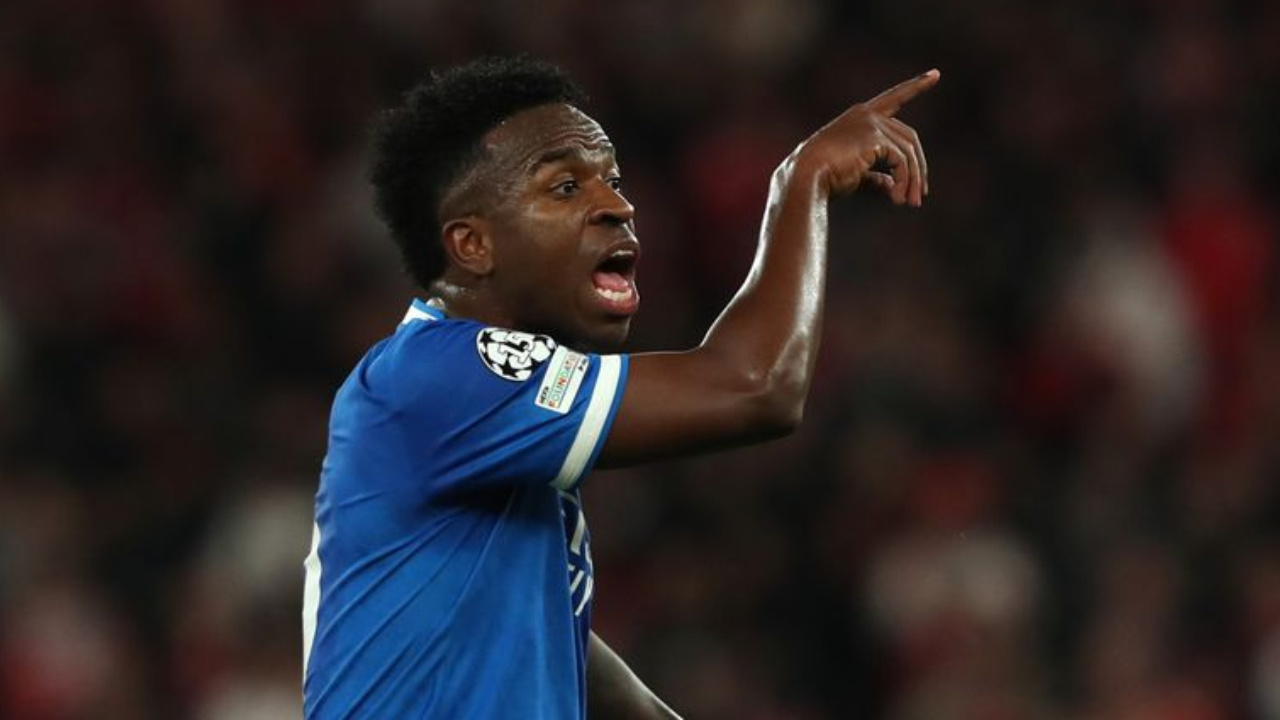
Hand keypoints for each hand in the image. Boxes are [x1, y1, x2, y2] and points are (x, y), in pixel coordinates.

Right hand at [796, 69, 939, 205]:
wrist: (806, 178)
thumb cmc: (823, 178)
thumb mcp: (855, 176)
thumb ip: (876, 177)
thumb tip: (895, 189)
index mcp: (860, 117)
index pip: (894, 98)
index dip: (916, 86)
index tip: (935, 74)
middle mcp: (867, 114)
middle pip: (909, 138)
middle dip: (918, 168)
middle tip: (919, 197)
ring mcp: (871, 123)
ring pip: (907, 152)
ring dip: (912, 180)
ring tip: (910, 203)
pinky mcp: (874, 137)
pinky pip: (901, 161)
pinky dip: (904, 181)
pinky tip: (897, 199)